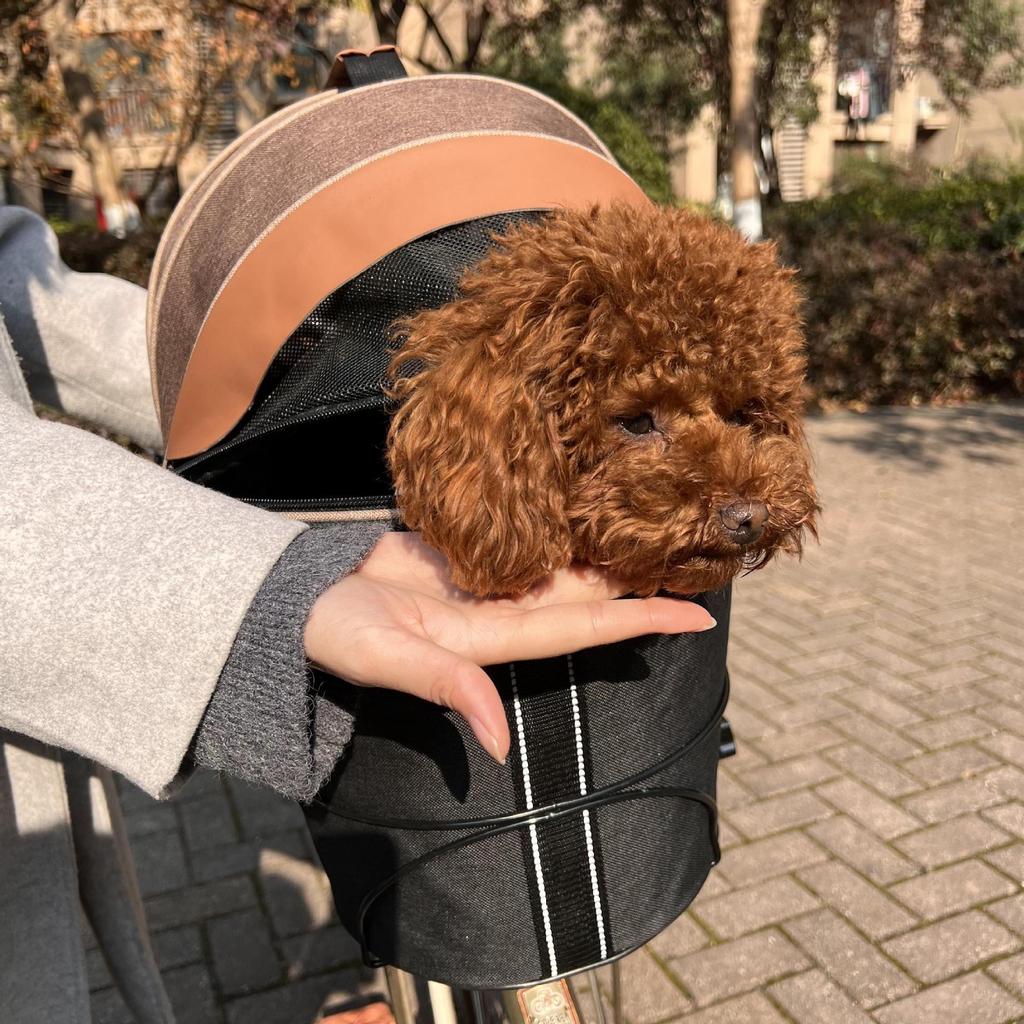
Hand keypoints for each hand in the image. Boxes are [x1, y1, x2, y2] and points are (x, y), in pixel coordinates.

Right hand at [304, 532, 716, 762]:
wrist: (306, 598)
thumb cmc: (340, 635)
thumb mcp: (387, 661)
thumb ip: (444, 690)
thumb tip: (497, 746)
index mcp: (493, 636)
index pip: (583, 627)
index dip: (639, 620)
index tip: (699, 614)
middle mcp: (503, 610)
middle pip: (589, 593)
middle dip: (644, 580)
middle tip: (704, 553)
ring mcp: (488, 579)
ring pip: (565, 563)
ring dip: (613, 551)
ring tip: (667, 527)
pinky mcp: (469, 549)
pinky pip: (528, 537)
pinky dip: (563, 523)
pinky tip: (593, 503)